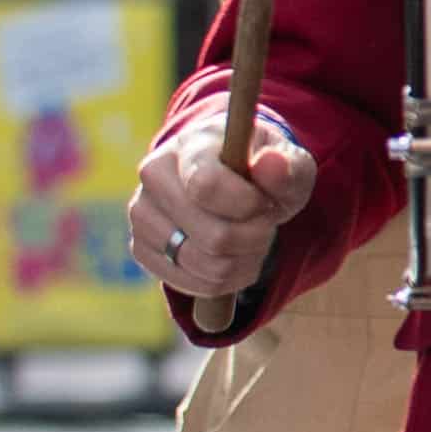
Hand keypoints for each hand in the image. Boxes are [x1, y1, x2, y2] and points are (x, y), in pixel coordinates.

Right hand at [125, 112, 313, 311]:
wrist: (230, 183)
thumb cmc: (260, 174)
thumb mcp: (288, 166)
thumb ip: (287, 167)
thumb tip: (270, 164)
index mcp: (190, 146)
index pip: (206, 187)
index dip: (247, 206)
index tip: (266, 203)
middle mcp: (155, 177)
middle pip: (214, 237)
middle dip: (255, 238)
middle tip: (265, 224)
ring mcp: (142, 215)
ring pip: (206, 266)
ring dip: (244, 261)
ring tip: (251, 240)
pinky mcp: (142, 249)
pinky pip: (195, 285)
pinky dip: (227, 280)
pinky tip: (235, 258)